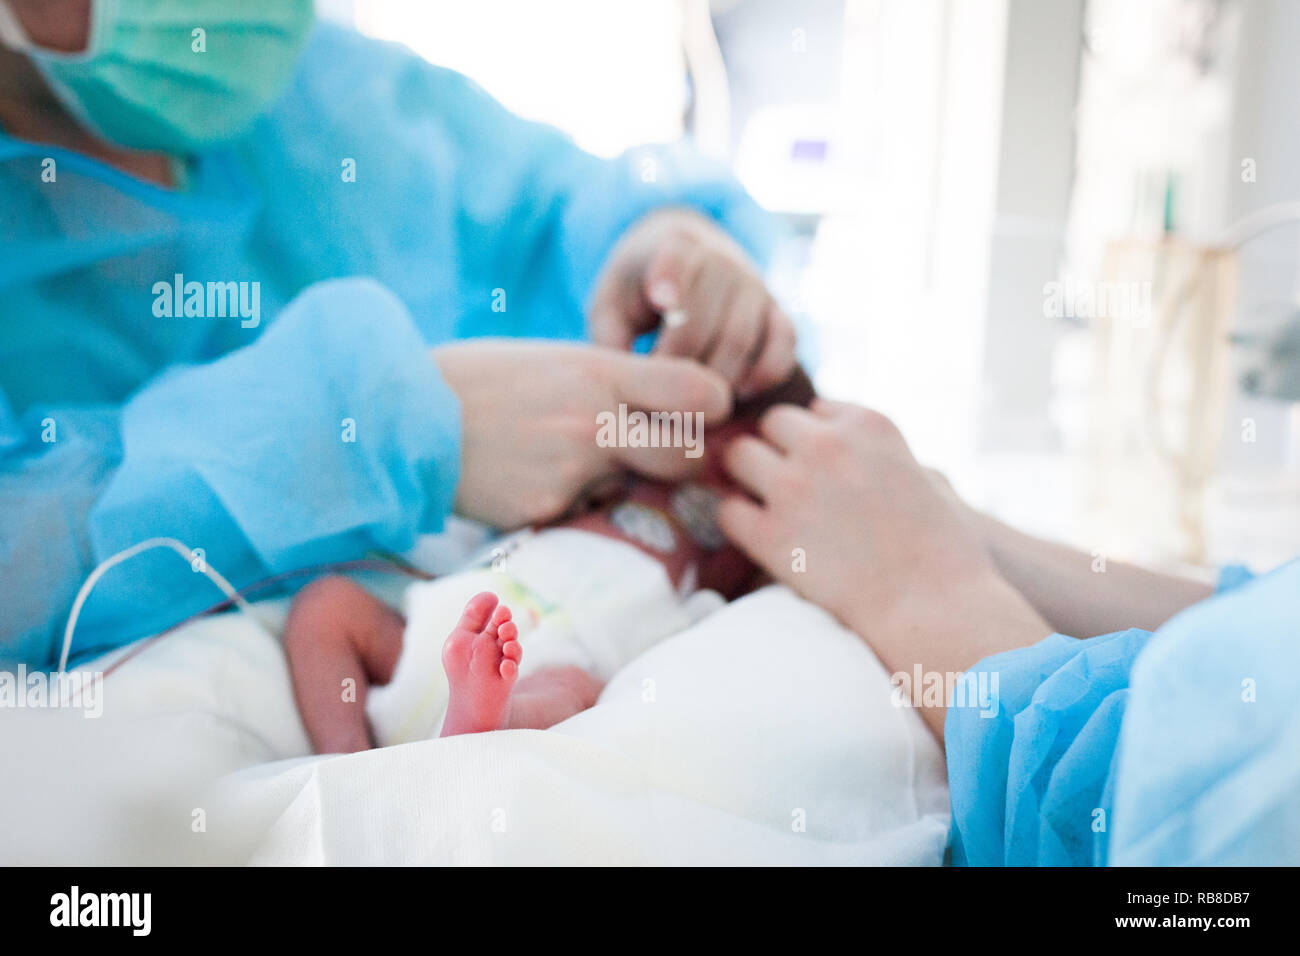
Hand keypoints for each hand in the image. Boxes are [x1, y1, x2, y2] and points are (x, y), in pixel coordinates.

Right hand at [433, 340, 730, 528]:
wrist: (404, 416)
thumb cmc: (485, 379)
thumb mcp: (558, 359)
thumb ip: (618, 382)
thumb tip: (679, 405)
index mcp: (602, 372)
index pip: (702, 392)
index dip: (713, 405)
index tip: (703, 409)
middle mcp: (595, 422)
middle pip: (689, 457)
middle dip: (687, 459)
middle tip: (663, 453)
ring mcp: (571, 471)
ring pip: (629, 488)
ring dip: (613, 479)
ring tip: (556, 453)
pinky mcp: (545, 510)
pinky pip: (582, 509)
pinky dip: (566, 498)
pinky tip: (526, 475)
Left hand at [587, 208, 795, 396]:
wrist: (691, 264)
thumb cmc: (640, 293)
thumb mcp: (612, 303)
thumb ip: (610, 337)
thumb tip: (624, 386)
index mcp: (675, 246)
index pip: (677, 257)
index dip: (671, 277)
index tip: (661, 302)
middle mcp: (723, 260)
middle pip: (705, 318)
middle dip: (679, 364)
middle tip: (656, 398)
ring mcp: (756, 287)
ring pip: (741, 337)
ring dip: (715, 379)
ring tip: (689, 407)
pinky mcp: (779, 313)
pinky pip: (784, 345)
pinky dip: (765, 374)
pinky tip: (739, 394)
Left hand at [716, 400, 1048, 736]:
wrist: (936, 610)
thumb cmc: (944, 553)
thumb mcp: (927, 478)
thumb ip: (884, 456)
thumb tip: (855, 457)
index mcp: (868, 424)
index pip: (815, 411)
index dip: (814, 442)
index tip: (823, 472)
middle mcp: (826, 444)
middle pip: (770, 424)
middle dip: (775, 451)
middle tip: (786, 489)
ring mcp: (794, 487)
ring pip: (738, 455)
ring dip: (747, 479)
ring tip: (766, 508)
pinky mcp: (770, 534)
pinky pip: (727, 510)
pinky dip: (738, 522)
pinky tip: (759, 539)